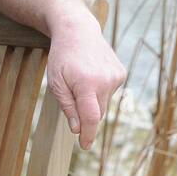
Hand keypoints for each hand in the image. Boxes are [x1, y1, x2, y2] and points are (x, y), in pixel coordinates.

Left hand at [46, 19, 127, 149]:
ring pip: (103, 103)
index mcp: (87, 83)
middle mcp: (105, 81)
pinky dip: (99, 90)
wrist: (77, 30)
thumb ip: (67, 106)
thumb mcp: (56, 82)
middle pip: (97, 112)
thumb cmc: (62, 57)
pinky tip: (91, 75)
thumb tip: (77, 129)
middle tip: (72, 96)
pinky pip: (109, 92)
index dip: (88, 134)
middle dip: (85, 114)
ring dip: (92, 100)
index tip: (85, 146)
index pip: (91, 117)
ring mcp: (116, 76)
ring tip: (81, 79)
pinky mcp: (121, 73)